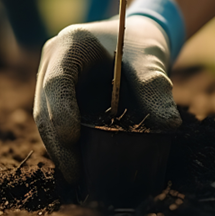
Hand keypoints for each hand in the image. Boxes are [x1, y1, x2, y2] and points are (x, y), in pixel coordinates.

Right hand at [34, 16, 181, 183]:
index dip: (60, 111)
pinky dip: (66, 146)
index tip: (73, 138)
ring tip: (78, 177)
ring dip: (59, 149)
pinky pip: (56, 124)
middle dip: (57, 142)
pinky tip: (79, 168)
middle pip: (44, 106)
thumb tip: (170, 125)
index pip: (57, 82)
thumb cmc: (140, 44)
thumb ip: (155, 87)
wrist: (134, 38)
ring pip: (46, 119)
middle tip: (76, 174)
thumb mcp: (150, 60)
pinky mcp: (58, 99)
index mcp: (70, 45)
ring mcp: (50, 81)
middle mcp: (52, 63)